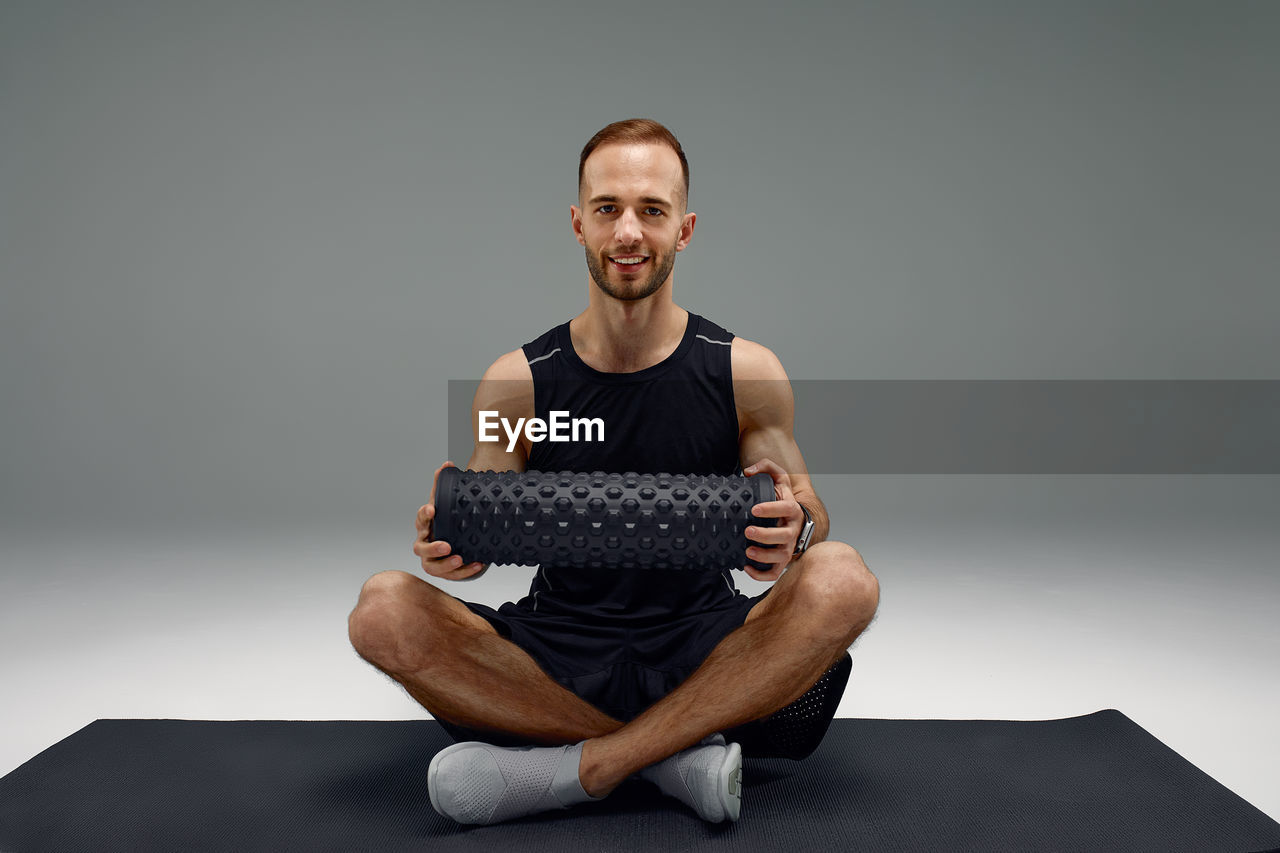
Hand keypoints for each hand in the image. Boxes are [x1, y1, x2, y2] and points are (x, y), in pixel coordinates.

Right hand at [413, 461, 488, 579]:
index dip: (424, 514)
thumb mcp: (445, 502)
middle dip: (432, 548)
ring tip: (459, 558)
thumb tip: (447, 464)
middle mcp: (425, 544)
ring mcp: (433, 560)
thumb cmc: (446, 520)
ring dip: (445, 564)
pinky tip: (477, 563)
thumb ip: (443, 484)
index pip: (420, 519)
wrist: (453, 538)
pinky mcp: (445, 572)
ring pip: (432, 567)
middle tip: (446, 545)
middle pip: (420, 549)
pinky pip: (452, 575)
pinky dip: (464, 571)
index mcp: (425, 525)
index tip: (432, 509)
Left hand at [741, 458, 804, 581]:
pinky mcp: (781, 561)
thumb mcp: (779, 477)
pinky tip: (747, 568)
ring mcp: (788, 547)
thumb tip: (748, 472)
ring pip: (781, 557)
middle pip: (784, 536)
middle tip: (748, 531)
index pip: (786, 509)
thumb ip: (766, 466)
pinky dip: (761, 575)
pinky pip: (774, 573)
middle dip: (766, 535)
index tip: (754, 509)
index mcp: (792, 509)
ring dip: (764, 557)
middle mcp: (792, 530)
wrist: (795, 518)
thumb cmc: (782, 498)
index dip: (771, 509)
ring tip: (748, 551)